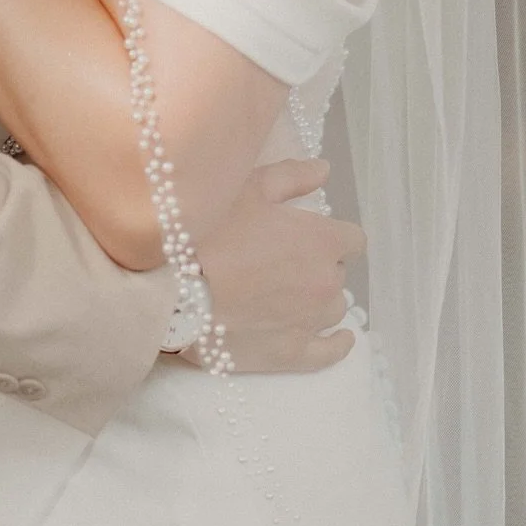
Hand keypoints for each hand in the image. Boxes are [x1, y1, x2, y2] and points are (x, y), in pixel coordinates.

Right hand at [194, 159, 365, 372]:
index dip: (330, 234)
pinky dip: (337, 344)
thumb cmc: (210, 230)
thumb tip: (324, 170)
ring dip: (318, 298)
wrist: (173, 291)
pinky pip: (330, 353)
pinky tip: (341, 339)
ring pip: (332, 308)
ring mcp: (311, 322)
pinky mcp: (293, 355)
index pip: (352, 239)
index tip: (306, 234)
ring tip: (288, 294)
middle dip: (316, 264)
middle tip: (279, 259)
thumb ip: (293, 177)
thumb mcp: (249, 187)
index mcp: (322, 240)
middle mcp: (326, 282)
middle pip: (337, 272)